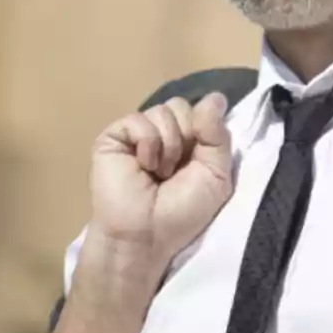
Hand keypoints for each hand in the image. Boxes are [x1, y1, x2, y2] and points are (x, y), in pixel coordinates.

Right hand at [88, 92, 233, 266]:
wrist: (146, 236)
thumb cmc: (182, 212)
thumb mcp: (216, 176)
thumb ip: (218, 135)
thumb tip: (216, 96)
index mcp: (189, 141)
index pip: (202, 110)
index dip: (206, 129)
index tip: (200, 155)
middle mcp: (163, 133)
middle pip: (182, 105)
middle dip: (186, 138)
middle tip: (176, 169)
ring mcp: (137, 133)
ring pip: (163, 110)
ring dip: (168, 145)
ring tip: (159, 172)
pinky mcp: (114, 137)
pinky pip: (138, 119)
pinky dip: (147, 143)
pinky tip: (143, 165)